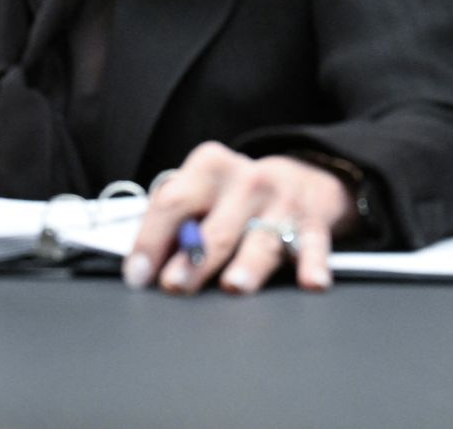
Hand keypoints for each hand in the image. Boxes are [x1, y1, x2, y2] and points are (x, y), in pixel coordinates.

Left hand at [123, 142, 357, 295]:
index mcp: (208, 166)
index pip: (173, 203)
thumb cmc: (234, 194)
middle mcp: (246, 181)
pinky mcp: (313, 223)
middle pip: (215, 226)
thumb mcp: (202, 191)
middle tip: (175, 285)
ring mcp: (282, 202)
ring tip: (233, 286)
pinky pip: (314, 247)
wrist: (301, 177)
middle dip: (194, 259)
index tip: (138, 275)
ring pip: (262, 240)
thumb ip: (174, 222)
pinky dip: (313, 265)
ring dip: (247, 265)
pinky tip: (311, 283)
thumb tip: (142, 267)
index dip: (151, 240)